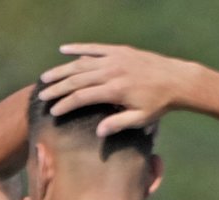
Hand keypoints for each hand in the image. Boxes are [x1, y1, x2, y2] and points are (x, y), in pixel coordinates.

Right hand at [38, 44, 200, 134]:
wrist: (177, 80)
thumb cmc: (159, 104)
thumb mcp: (141, 119)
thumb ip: (119, 124)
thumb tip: (98, 132)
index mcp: (115, 91)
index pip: (82, 97)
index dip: (65, 105)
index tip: (53, 112)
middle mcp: (111, 72)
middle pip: (76, 80)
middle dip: (57, 88)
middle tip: (42, 95)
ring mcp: (114, 59)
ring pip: (81, 63)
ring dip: (62, 70)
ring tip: (46, 77)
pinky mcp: (119, 51)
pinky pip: (94, 48)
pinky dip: (78, 49)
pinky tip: (64, 50)